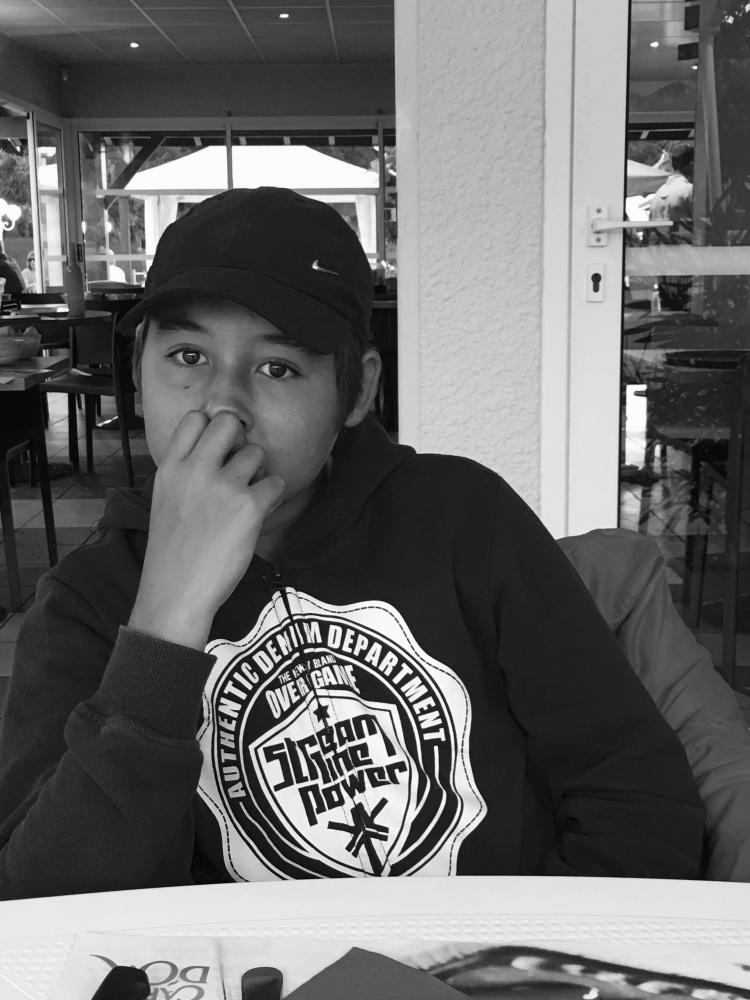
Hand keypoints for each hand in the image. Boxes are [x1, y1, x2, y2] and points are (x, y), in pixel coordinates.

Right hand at [129, 410, 284, 648]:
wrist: (176, 591)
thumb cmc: (172, 550)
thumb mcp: (164, 499)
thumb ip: (185, 472)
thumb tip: (214, 453)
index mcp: (171, 467)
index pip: (195, 418)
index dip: (212, 428)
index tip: (218, 447)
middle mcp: (196, 469)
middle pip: (229, 422)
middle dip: (240, 439)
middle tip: (241, 465)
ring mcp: (224, 486)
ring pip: (257, 452)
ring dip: (259, 471)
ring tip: (249, 495)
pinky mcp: (249, 506)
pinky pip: (276, 483)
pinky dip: (274, 496)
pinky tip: (261, 512)